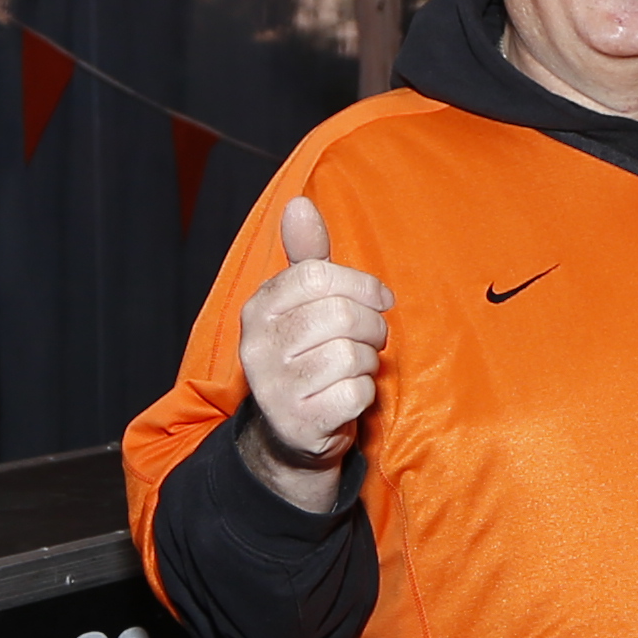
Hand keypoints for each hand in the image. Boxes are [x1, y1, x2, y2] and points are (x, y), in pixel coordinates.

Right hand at [235, 196, 391, 497]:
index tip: (379, 299)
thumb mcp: (302, 303)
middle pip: (341, 316)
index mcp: (258, 308)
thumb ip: (306, 255)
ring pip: (351, 355)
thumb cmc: (307, 355)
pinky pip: (356, 393)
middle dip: (371, 327)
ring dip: (368, 362)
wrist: (291, 433)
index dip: (362, 286)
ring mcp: (275, 388)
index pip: (319, 277)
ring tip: (355, 368)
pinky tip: (349, 395)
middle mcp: (258, 346)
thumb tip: (299, 204)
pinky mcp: (299, 422)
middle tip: (371, 339)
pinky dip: (365, 394)